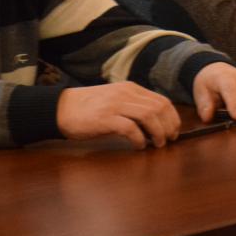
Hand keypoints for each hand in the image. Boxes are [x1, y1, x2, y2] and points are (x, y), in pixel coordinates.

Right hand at [56, 82, 180, 148]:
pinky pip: (130, 128)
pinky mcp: (105, 118)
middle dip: (169, 125)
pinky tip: (139, 146)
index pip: (161, 100)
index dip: (172, 117)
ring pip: (148, 115)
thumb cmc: (89, 108)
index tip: (174, 131)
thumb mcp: (115, 99)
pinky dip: (139, 138)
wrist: (62, 108)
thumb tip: (155, 122)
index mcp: (130, 88)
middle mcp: (125, 94)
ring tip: (158, 144)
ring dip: (158, 132)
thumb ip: (134, 105)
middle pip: (159, 107)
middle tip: (169, 140)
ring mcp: (115, 105)